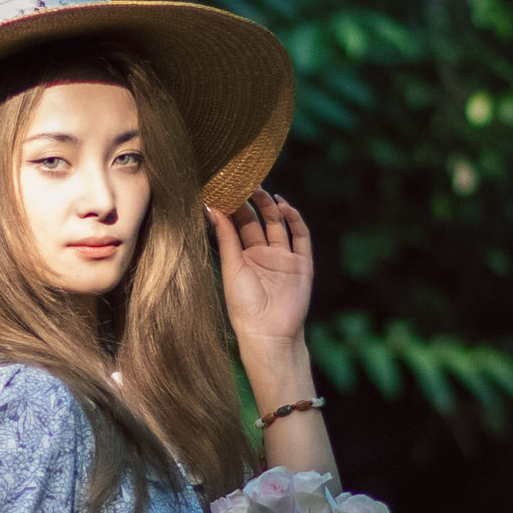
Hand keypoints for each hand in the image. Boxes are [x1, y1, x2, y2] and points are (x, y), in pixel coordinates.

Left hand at [207, 186, 314, 373]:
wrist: (269, 333)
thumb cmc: (243, 306)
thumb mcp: (231, 267)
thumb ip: (226, 237)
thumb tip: (210, 207)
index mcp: (243, 257)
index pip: (238, 224)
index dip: (233, 206)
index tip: (224, 186)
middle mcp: (264, 254)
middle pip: (257, 220)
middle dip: (251, 200)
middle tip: (242, 180)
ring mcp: (284, 257)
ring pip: (278, 224)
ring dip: (270, 206)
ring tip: (259, 188)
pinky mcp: (302, 263)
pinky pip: (301, 236)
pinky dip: (295, 219)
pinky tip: (283, 206)